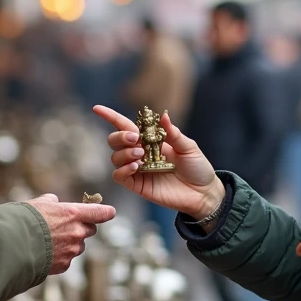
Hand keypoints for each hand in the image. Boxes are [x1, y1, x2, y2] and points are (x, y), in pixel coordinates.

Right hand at [26, 193, 115, 274]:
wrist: (13, 246)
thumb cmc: (23, 221)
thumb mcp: (37, 204)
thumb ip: (51, 202)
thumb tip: (55, 203)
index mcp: (73, 213)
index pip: (99, 212)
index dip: (105, 212)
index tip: (110, 212)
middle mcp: (77, 232)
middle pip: (90, 230)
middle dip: (83, 228)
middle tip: (69, 226)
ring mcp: (72, 250)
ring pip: (79, 246)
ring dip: (72, 243)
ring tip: (52, 241)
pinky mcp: (64, 265)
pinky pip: (68, 259)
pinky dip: (61, 256)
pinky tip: (46, 253)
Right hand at [93, 105, 222, 218]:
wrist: (203, 192)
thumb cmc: (197, 167)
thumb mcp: (188, 146)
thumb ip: (173, 133)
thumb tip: (163, 116)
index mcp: (150, 140)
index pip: (125, 126)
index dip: (110, 116)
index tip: (97, 108)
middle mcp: (140, 153)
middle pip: (115, 141)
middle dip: (120, 137)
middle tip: (135, 139)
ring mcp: (138, 169)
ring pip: (115, 157)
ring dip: (124, 153)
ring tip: (140, 155)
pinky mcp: (138, 185)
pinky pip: (120, 176)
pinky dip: (123, 170)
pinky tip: (136, 167)